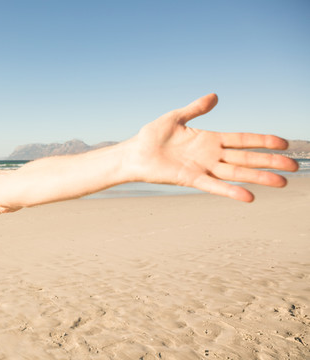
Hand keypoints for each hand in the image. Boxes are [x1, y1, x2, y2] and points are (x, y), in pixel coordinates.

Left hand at [129, 94, 298, 201]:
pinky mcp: (190, 179)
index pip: (241, 139)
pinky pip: (214, 186)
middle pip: (246, 157)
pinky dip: (230, 191)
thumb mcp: (176, 117)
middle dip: (269, 161)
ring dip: (258, 177)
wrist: (133, 153)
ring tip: (281, 182)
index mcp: (209, 139)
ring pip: (236, 172)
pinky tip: (248, 196)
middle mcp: (209, 155)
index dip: (262, 141)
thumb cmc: (151, 136)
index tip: (283, 143)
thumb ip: (196, 109)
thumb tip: (215, 96)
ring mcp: (202, 168)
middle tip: (294, 166)